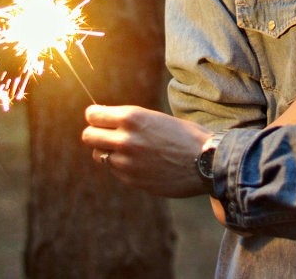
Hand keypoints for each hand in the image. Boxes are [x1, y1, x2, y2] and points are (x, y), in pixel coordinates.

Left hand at [82, 105, 210, 197]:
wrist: (207, 162)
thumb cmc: (186, 136)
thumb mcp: (156, 118)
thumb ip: (130, 122)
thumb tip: (107, 124)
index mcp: (132, 118)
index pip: (92, 115)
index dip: (96, 116)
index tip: (100, 118)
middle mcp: (125, 139)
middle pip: (88, 136)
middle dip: (96, 134)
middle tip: (107, 135)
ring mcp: (126, 162)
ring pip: (99, 155)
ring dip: (110, 152)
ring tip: (130, 151)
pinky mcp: (132, 180)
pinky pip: (115, 171)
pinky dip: (123, 167)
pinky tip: (142, 164)